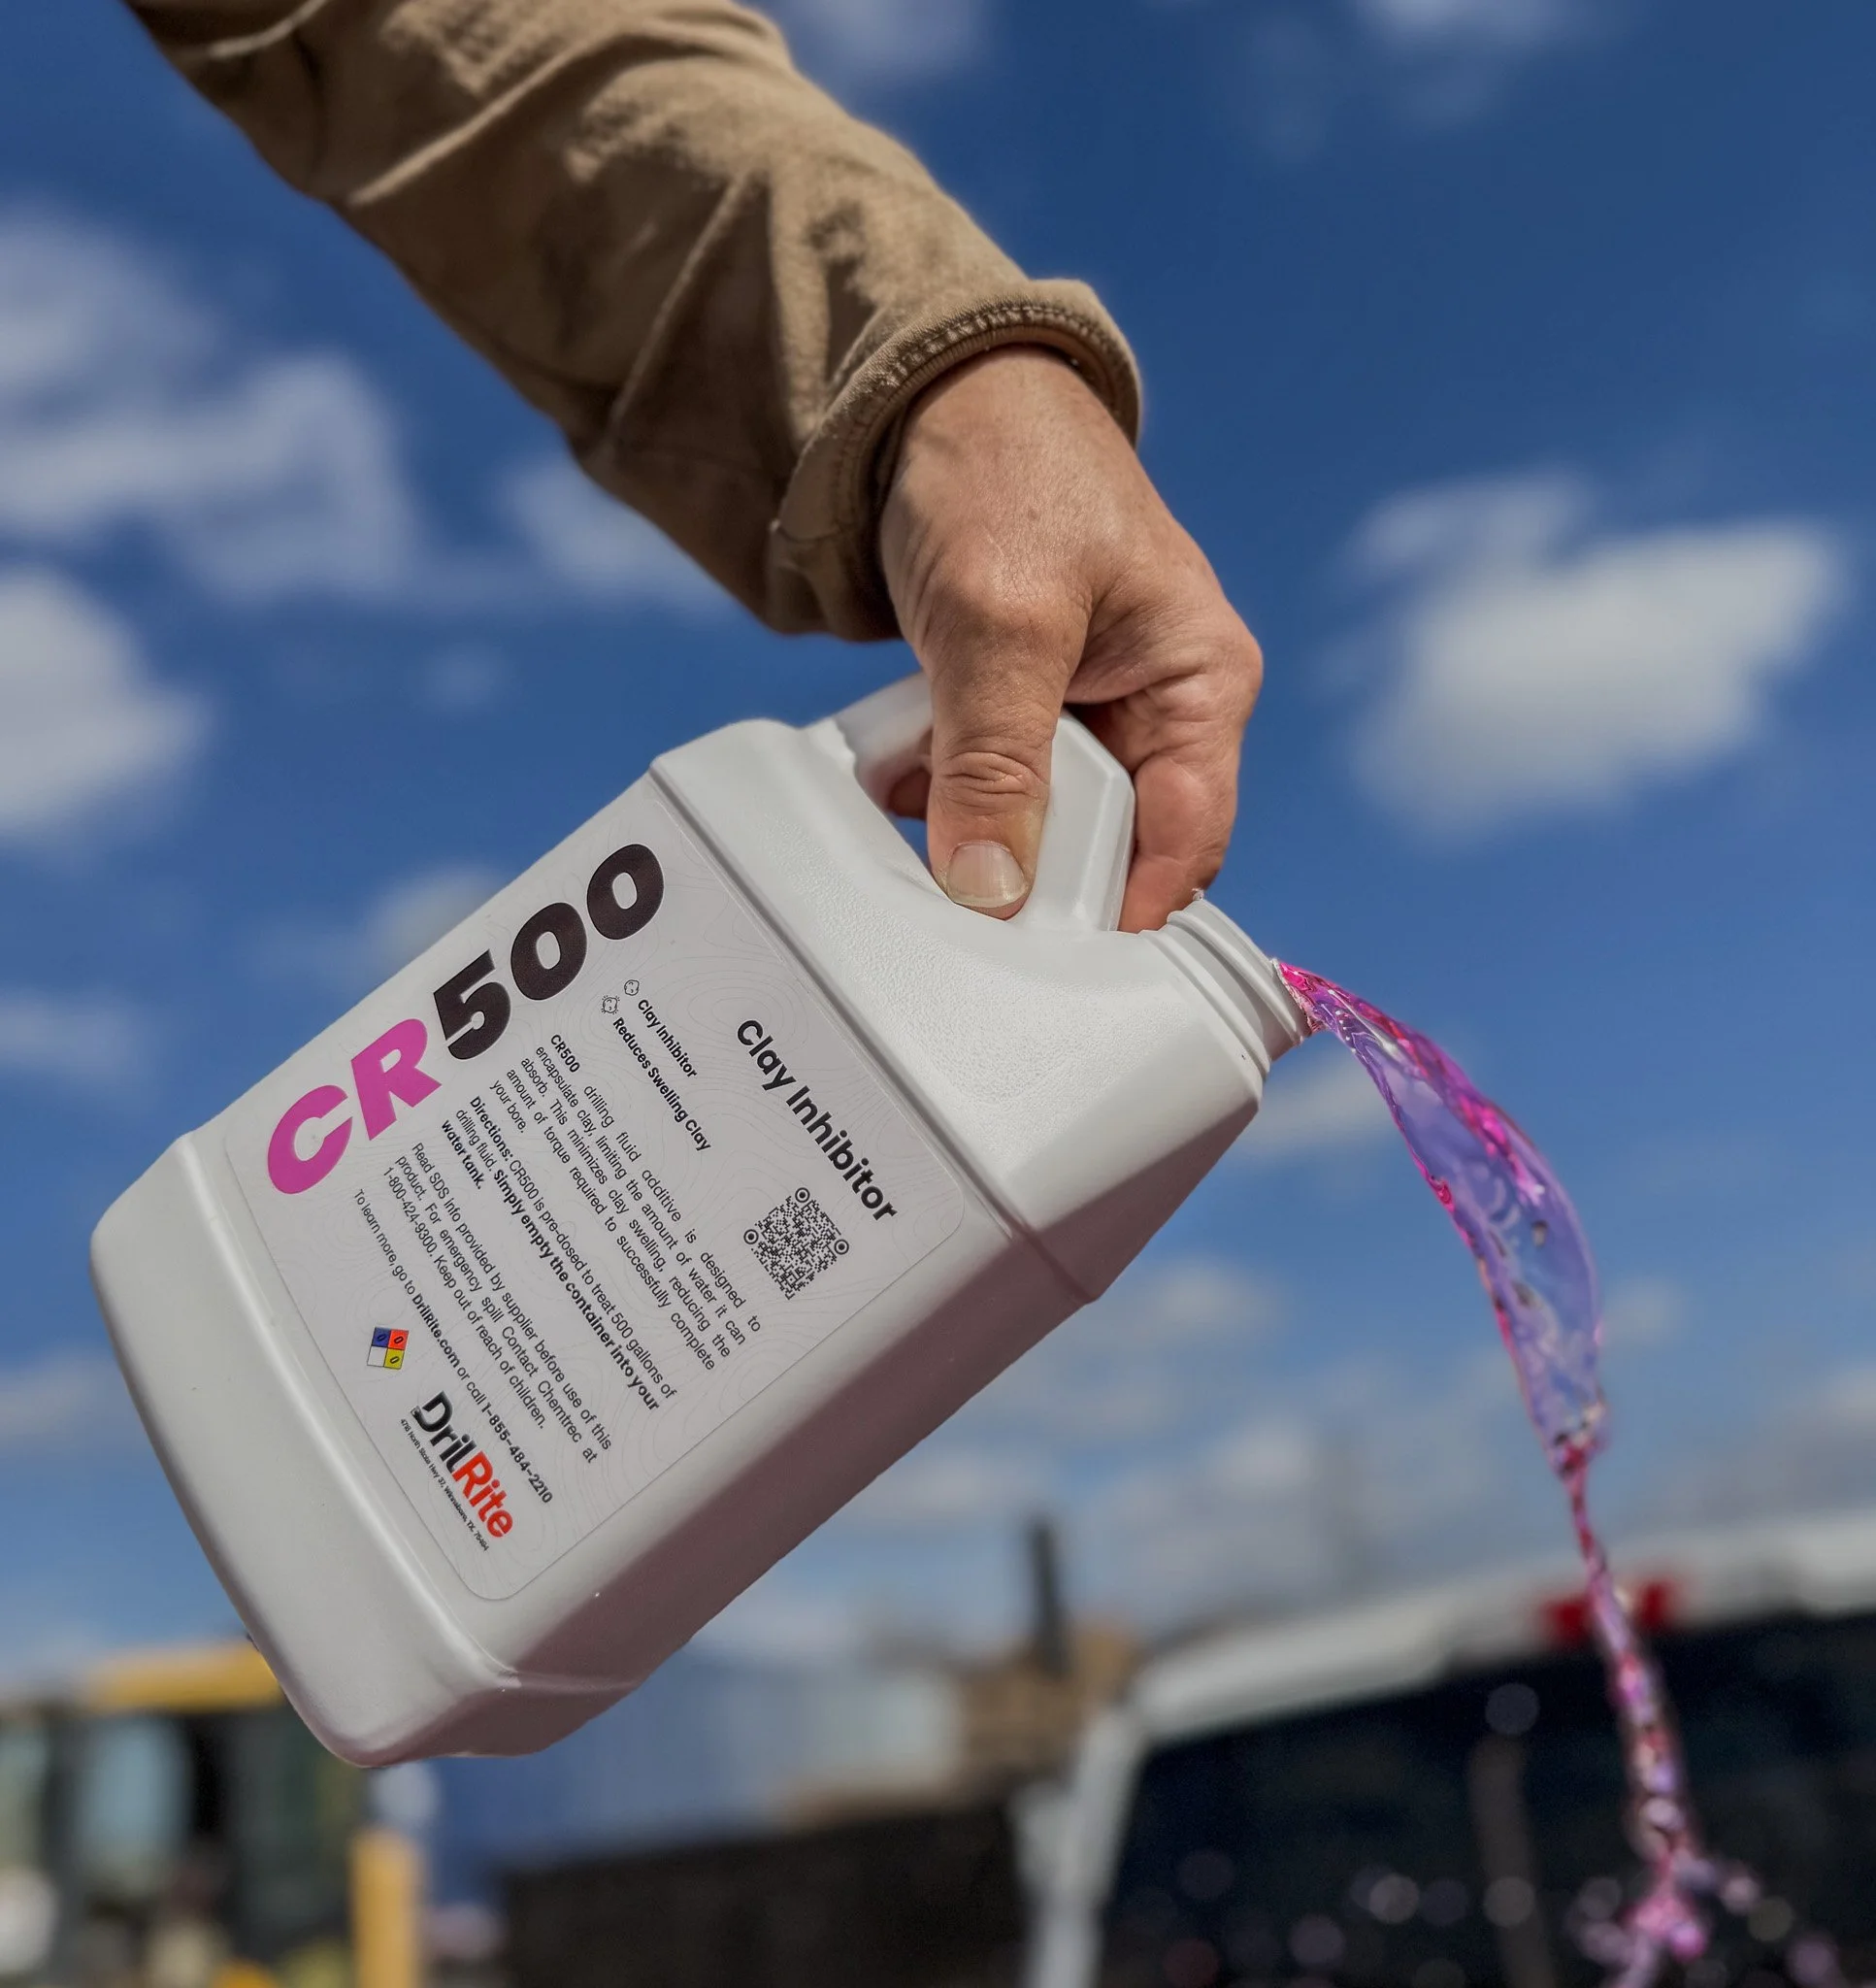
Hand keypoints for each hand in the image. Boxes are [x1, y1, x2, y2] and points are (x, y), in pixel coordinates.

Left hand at [877, 347, 1262, 932]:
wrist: (924, 397)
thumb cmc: (1003, 473)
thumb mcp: (1002, 624)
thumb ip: (997, 763)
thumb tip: (991, 892)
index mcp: (1200, 682)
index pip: (1185, 842)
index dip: (1121, 912)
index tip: (1046, 964)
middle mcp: (1156, 707)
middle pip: (1111, 845)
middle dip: (1034, 872)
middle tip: (961, 902)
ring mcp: (1086, 708)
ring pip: (1040, 820)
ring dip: (976, 829)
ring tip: (916, 820)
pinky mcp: (1021, 705)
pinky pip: (990, 783)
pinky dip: (943, 791)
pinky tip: (898, 779)